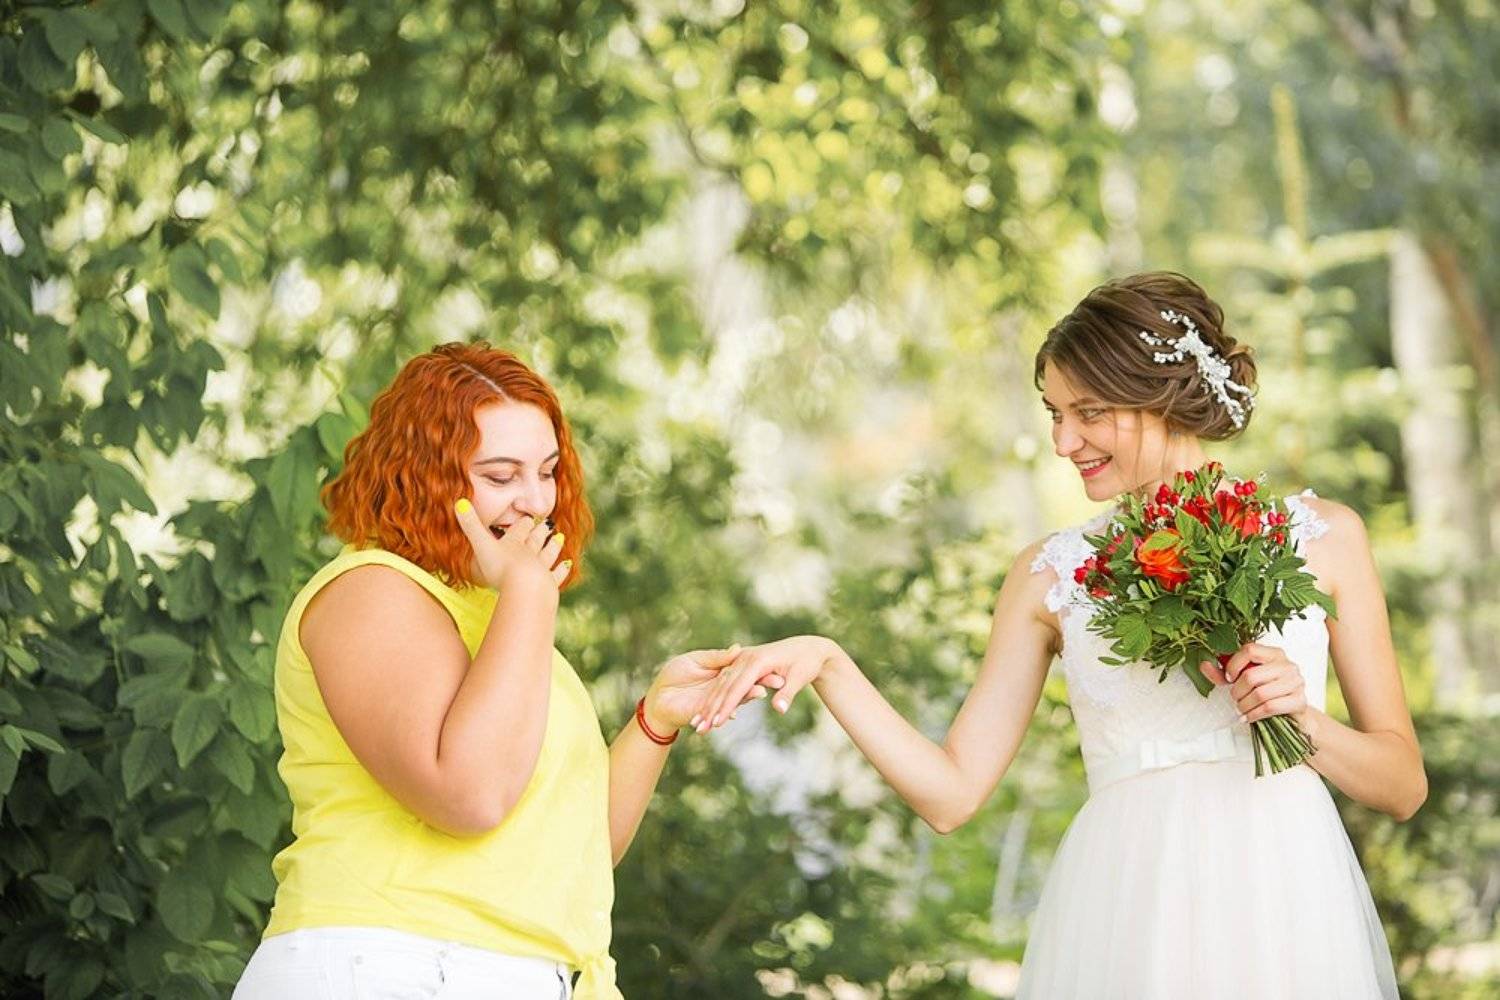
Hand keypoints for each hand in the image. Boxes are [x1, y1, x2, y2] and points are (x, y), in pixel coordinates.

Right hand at [453, 501, 567, 591]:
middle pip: (536, 540)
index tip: (529, 517)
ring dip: (554, 546)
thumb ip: (470, 526)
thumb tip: (458, 501)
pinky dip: (562, 569)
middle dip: (540, 531)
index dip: (523, 524)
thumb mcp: (481, 545)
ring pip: (549, 554)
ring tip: (560, 537)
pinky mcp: (549, 584)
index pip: (519, 530)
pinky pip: (557, 574)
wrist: (525, 589)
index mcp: (514, 543)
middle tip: (548, 523)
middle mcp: (530, 553)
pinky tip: (568, 564)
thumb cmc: (500, 568)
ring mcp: (542, 568)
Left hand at [642, 646, 776, 732]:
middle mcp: (723, 686)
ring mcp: (716, 700)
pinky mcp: (707, 712)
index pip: (745, 670)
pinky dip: (730, 710)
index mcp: (722, 673)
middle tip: (781, 680)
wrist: (658, 697)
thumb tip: (737, 649)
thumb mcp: (696, 660)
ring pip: (736, 697)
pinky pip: (721, 711)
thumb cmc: (674, 673)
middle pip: (746, 683)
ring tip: (762, 692)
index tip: (779, 666)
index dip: (761, 669)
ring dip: (750, 695)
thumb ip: (716, 657)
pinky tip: (740, 709)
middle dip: (763, 682)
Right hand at [691, 635, 841, 733]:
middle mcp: (746, 658)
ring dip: (708, 704)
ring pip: (720, 684)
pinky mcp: (741, 662)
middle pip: (724, 687)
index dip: (726, 706)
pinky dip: (714, 696)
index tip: (716, 724)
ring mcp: (741, 659)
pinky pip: (724, 680)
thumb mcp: (800, 677)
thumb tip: (780, 710)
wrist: (807, 647)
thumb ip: (787, 693)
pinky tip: (705, 711)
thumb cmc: (806, 662)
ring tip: (696, 724)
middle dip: (711, 709)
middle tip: (699, 729)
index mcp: (758, 661)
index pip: (737, 688)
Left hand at [1202, 642, 1310, 727]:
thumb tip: (1204, 664)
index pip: (1249, 649)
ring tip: (1240, 709)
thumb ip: (1223, 673)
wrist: (1293, 714)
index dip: (1233, 664)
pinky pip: (1270, 707)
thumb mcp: (1243, 680)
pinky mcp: (1299, 701)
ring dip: (1244, 705)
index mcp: (1274, 653)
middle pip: (1251, 675)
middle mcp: (1288, 665)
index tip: (1228, 678)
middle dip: (1237, 691)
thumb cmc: (1267, 693)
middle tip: (1234, 699)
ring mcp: (1296, 682)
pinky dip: (1253, 714)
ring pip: (1260, 694)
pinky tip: (1247, 717)